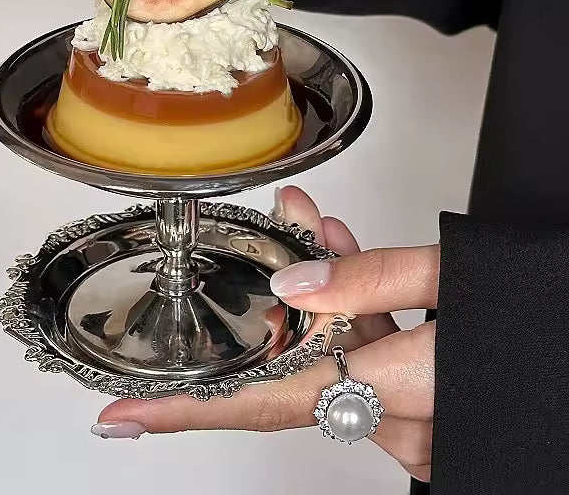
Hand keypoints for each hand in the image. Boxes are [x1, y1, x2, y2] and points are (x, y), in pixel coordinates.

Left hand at [91, 187, 439, 482]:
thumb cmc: (546, 313)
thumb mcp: (467, 275)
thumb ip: (377, 277)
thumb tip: (297, 274)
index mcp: (408, 388)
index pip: (270, 400)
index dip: (188, 412)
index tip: (125, 417)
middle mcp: (408, 425)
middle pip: (302, 363)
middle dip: (278, 302)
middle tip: (281, 233)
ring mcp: (418, 429)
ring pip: (335, 356)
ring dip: (325, 293)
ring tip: (317, 223)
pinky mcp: (425, 415)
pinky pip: (368, 364)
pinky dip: (355, 313)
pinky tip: (346, 257)